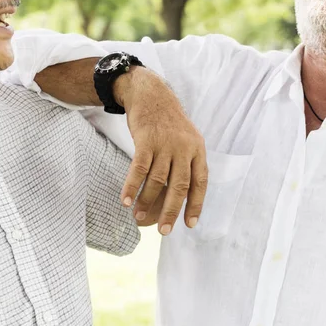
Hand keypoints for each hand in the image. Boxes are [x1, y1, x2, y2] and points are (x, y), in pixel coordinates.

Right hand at [114, 67, 207, 235]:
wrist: (151, 94)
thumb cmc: (168, 124)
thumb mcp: (187, 140)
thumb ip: (188, 164)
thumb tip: (183, 197)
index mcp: (197, 150)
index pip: (200, 183)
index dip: (195, 205)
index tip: (189, 224)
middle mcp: (184, 148)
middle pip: (179, 186)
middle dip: (171, 211)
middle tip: (164, 231)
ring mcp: (165, 144)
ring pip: (157, 181)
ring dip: (147, 202)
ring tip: (139, 218)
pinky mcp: (146, 140)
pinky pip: (139, 169)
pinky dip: (132, 186)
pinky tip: (126, 201)